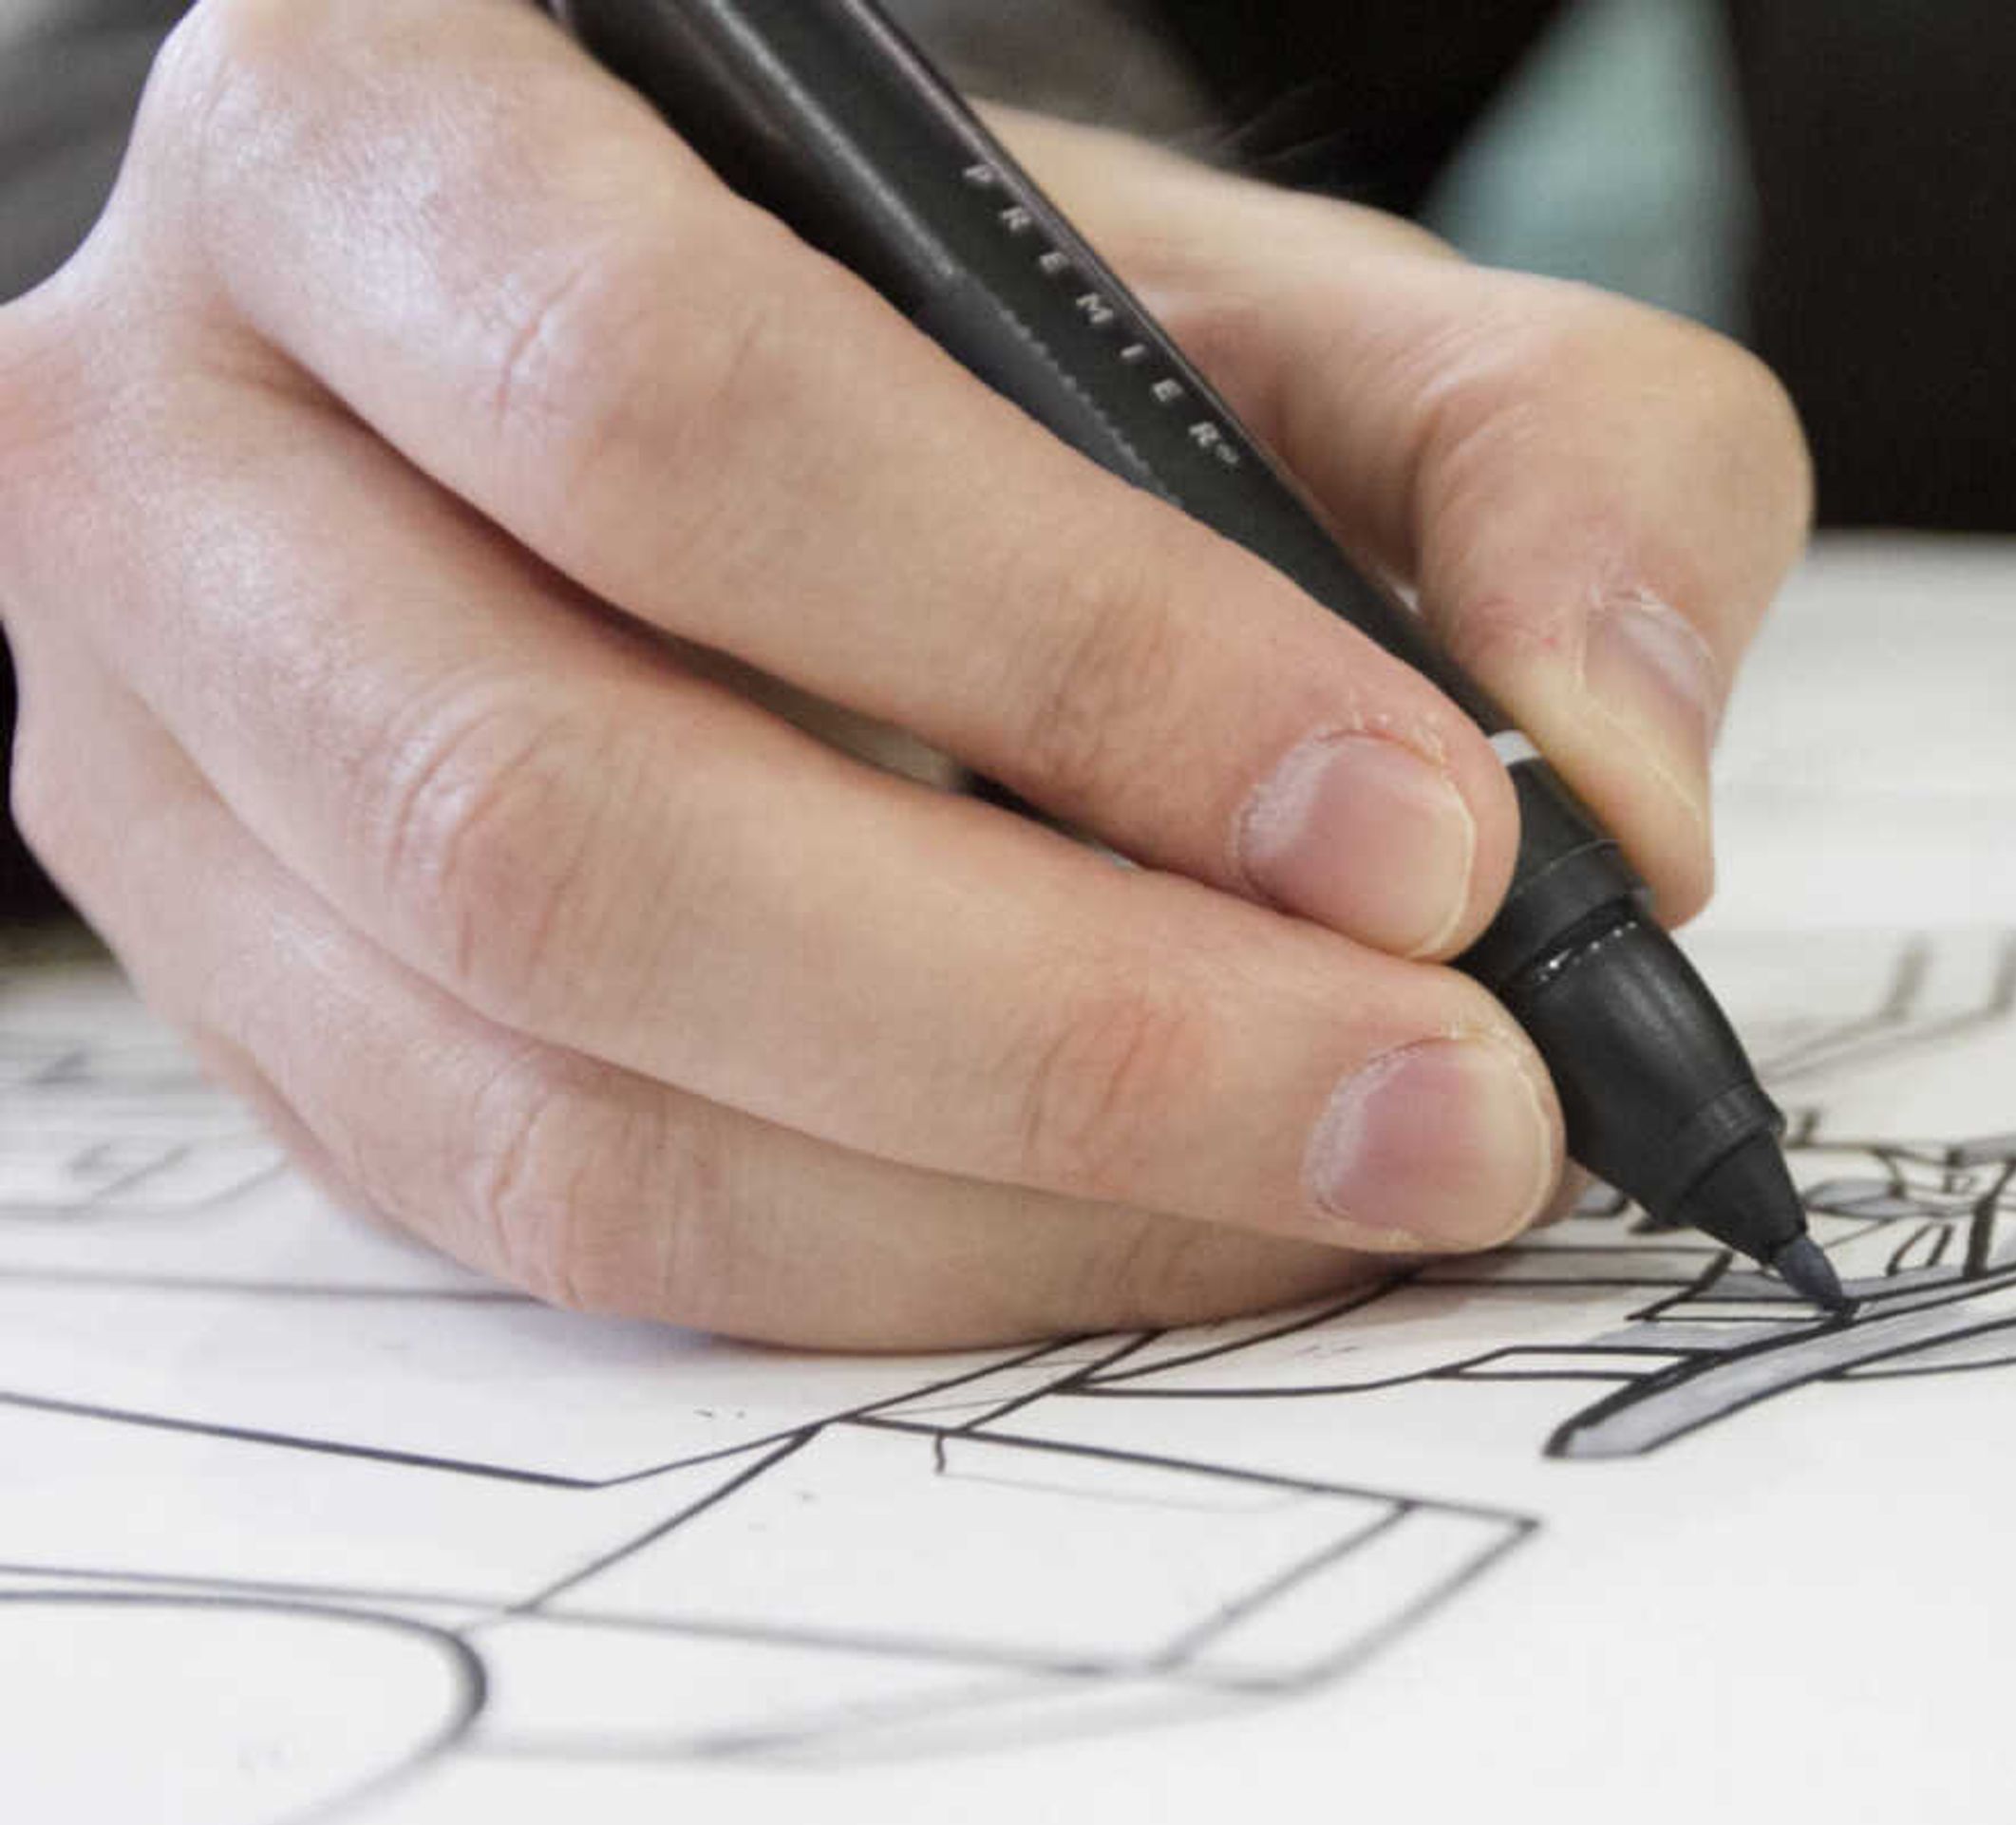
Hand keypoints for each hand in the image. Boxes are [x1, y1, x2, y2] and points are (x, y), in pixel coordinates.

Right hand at [0, 0, 1809, 1346]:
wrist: (727, 403)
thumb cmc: (999, 336)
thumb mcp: (1297, 302)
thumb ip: (1541, 460)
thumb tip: (1623, 802)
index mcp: (377, 139)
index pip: (671, 415)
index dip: (1072, 658)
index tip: (1431, 837)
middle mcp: (185, 457)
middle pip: (564, 823)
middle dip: (1072, 1016)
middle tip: (1450, 1100)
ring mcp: (177, 780)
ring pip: (552, 1101)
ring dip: (1015, 1200)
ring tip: (1360, 1183)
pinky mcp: (272, 1032)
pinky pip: (572, 1237)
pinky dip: (919, 1278)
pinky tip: (1172, 1232)